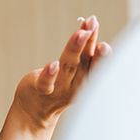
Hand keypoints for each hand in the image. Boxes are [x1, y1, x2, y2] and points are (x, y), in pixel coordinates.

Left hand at [12, 15, 112, 129]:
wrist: (34, 113)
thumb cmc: (57, 88)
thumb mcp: (74, 71)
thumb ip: (83, 53)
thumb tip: (90, 25)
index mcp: (84, 78)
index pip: (94, 62)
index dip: (100, 49)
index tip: (106, 37)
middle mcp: (74, 84)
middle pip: (84, 61)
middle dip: (90, 43)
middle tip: (93, 26)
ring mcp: (58, 88)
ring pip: (68, 67)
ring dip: (75, 49)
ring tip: (80, 34)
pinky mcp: (40, 90)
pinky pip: (46, 83)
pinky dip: (50, 74)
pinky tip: (53, 64)